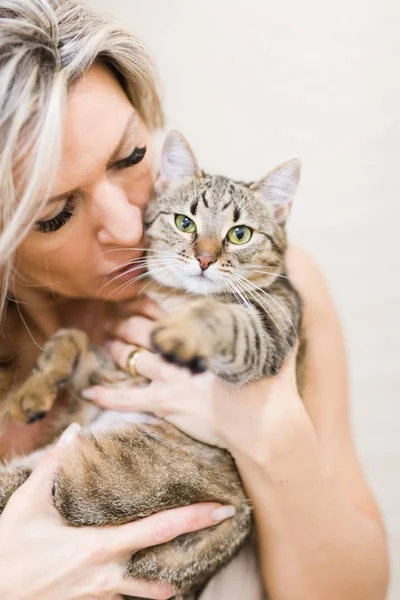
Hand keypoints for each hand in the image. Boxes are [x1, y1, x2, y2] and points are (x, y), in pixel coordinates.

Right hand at [0, 425, 235, 599]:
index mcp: (100, 545)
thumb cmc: (10, 549)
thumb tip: (74, 431)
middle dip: (195, 540)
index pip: (158, 529)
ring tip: (182, 576)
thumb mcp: (28, 503)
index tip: (220, 508)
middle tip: (222, 522)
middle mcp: (109, 573)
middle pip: (163, 557)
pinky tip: (144, 589)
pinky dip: (138, 595)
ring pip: (146, 592)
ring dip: (166, 583)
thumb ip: (53, 465)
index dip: (193, 518)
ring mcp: (102, 594)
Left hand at [84, 311, 300, 450]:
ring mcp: (169, 379)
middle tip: (115, 318)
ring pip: (131, 357)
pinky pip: (127, 400)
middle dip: (126, 323)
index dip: (147, 304)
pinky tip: (90, 390)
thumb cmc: (270, 383)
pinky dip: (106, 395)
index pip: (167, 313)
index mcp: (201, 336)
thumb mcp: (277, 340)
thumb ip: (277, 311)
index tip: (135, 298)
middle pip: (143, 332)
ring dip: (116, 348)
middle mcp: (180, 353)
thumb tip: (289, 281)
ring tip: (106, 340)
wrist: (262, 423)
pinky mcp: (165, 405)